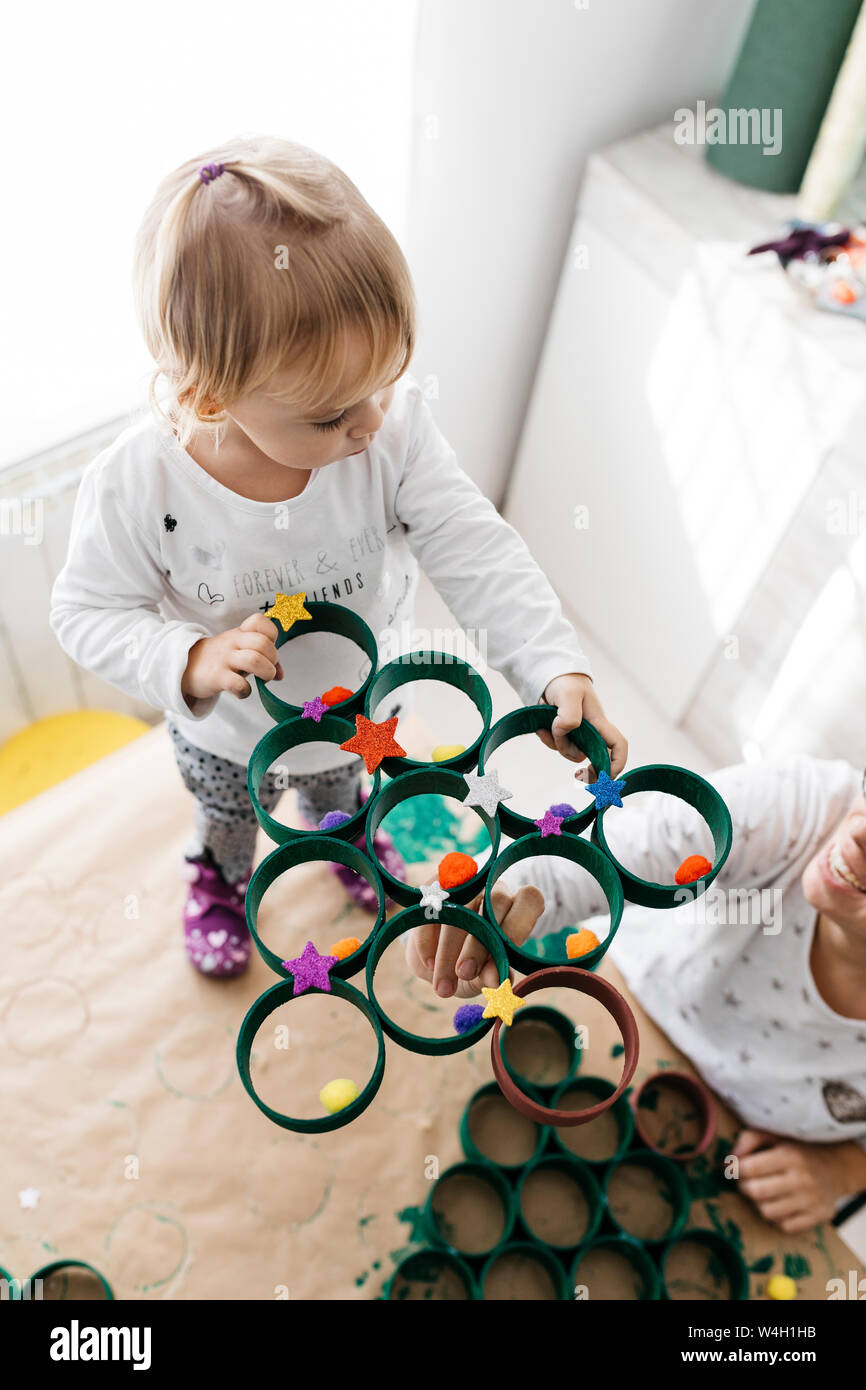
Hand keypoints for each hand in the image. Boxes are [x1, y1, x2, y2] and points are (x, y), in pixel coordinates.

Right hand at [182, 614, 283, 705]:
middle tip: (268, 668)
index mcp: (240, 633)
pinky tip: (243, 691)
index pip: (259, 621)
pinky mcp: (217, 677)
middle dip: (273, 658)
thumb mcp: (240, 650)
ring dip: (266, 672)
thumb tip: (281, 674)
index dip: (271, 633)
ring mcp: (224, 659)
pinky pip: (238, 684)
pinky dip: (246, 691)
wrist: (185, 666)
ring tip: (263, 679)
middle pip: (262, 643)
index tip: (269, 647)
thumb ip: (263, 658)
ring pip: (254, 660)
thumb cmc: (221, 658)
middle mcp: (232, 642)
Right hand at [404, 882, 544, 998]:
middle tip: (465, 974)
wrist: (437, 957)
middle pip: (494, 902)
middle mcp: (494, 887)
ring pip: (460, 909)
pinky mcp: (434, 885)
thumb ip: (493, 973)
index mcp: (518, 904)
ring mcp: (464, 884)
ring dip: (449, 950)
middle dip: (478, 944)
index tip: (501, 964)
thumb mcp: (486, 972)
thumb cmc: (474, 964)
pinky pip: (431, 909)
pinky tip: (429, 964)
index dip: (517, 928)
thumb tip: (497, 982)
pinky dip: (428, 940)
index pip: (529, 900)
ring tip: (444, 986)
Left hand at [537, 672, 627, 778]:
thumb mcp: (569, 695)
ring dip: (558, 744)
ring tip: (548, 727)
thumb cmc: (565, 681)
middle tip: (578, 776)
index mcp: (598, 722)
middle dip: (585, 767)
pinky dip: (548, 739)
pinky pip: (556, 745)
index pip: (617, 745)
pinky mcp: (562, 732)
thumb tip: (564, 733)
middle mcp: (590, 731)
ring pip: (571, 752)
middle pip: (592, 757)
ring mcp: (576, 733)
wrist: (548, 675)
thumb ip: (569, 716)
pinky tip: (542, 727)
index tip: (606, 776)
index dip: (617, 763)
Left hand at [733, 1129, 865, 1231]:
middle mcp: (802, 1178)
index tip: (734, 1168)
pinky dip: (777, 1217)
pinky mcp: (818, 1216)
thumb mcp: (774, 1136)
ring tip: (764, 1193)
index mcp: (790, 1155)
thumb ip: (749, 1139)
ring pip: (767, 1212)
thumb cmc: (796, 1151)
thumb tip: (729, 1160)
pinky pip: (784, 1226)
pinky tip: (780, 1205)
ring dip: (759, 1204)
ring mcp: (812, 1200)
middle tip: (748, 1182)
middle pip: (755, 1192)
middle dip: (744, 1187)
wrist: (835, 1168)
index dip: (734, 1169)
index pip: (749, 1168)